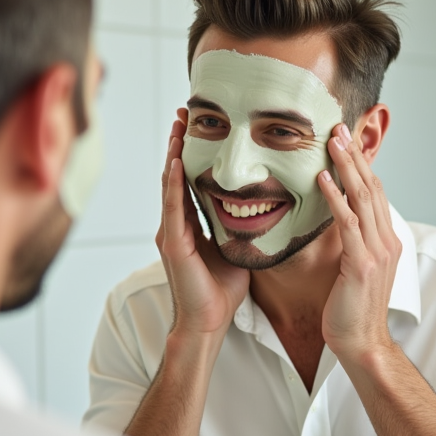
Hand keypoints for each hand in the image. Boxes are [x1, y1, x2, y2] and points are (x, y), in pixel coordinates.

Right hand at [156, 111, 249, 336]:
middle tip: (184, 112)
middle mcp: (176, 225)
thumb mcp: (235, 247)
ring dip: (173, 154)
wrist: (208, 323)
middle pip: (175, 175)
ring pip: (170, 185)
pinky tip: (174, 161)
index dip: (192, 153)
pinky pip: (172, 208)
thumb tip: (265, 207)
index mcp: (190, 225)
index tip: (197, 126)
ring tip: (177, 126)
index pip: (189, 180)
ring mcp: (170, 233)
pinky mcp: (172, 245)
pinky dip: (173, 183)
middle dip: (178, 143)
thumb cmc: (221, 291)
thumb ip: (240, 226)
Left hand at [317, 123, 402, 366]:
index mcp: (387, 241)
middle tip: (339, 127)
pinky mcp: (362, 264)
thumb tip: (337, 220)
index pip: (377, 192)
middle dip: (355, 155)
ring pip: (363, 198)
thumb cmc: (352, 310)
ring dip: (346, 167)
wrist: (362, 343)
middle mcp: (387, 241)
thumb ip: (352, 243)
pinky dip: (335, 198)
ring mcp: (378, 252)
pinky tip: (323, 179)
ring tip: (332, 141)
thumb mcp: (356, 269)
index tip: (346, 140)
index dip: (362, 164)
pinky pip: (348, 223)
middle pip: (373, 187)